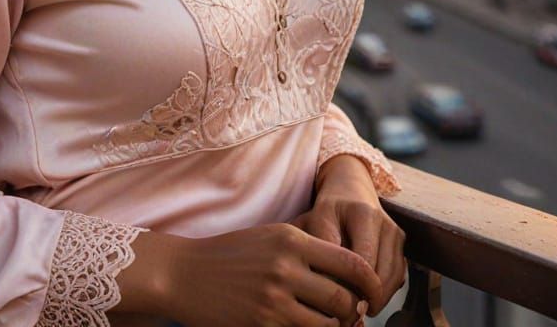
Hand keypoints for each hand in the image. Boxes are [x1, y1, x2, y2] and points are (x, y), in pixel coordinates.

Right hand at [163, 222, 381, 326]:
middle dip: (352, 312)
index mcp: (291, 239)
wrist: (184, 273)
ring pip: (326, 324)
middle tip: (351, 315)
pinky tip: (300, 325)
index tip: (372, 293)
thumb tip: (350, 277)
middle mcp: (286, 267)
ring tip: (326, 322)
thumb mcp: (271, 238)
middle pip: (343, 299)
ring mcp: (273, 299)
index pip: (351, 262)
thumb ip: (307, 251)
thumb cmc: (232, 254)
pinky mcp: (262, 324)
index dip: (370, 282)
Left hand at [292, 155, 406, 316]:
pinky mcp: (401, 242)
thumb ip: (321, 247)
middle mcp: (385, 223)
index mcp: (363, 214)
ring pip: (393, 279)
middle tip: (349, 313)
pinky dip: (386, 290)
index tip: (340, 303)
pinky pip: (398, 275)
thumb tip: (327, 282)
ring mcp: (396, 233)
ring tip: (358, 307)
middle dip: (366, 297)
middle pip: (382, 274)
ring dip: (378, 297)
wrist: (350, 187)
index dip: (353, 287)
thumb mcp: (317, 219)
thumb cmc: (330, 208)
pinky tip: (368, 294)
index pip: (364, 262)